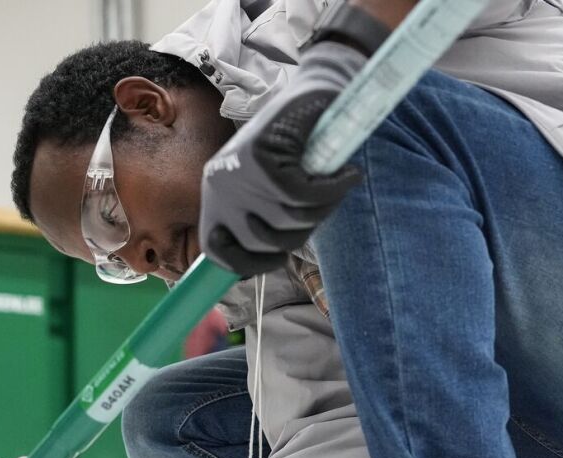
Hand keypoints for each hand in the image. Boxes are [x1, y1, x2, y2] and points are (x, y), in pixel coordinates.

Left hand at [199, 41, 368, 276]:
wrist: (318, 89)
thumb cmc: (301, 143)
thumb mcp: (276, 189)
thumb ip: (267, 221)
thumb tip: (261, 263)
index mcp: (216, 194)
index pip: (217, 251)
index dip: (249, 264)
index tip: (278, 257)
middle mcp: (220, 185)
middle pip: (261, 240)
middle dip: (299, 233)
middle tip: (321, 205)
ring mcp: (237, 171)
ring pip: (286, 219)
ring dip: (321, 208)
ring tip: (334, 183)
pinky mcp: (260, 156)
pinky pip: (302, 195)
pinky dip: (332, 189)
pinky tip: (346, 175)